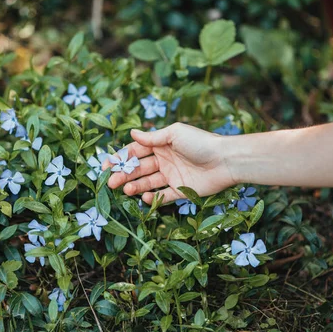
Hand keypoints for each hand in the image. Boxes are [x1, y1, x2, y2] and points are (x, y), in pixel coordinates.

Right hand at [104, 123, 236, 203]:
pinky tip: (145, 197)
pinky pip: (164, 196)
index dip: (121, 158)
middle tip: (111, 182)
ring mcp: (172, 176)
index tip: (107, 165)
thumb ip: (152, 137)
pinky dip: (154, 198)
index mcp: (161, 145)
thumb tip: (132, 133)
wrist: (225, 160)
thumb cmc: (200, 142)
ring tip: (125, 189)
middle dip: (123, 174)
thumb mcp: (174, 134)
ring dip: (135, 186)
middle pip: (139, 168)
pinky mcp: (182, 190)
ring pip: (148, 183)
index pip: (136, 151)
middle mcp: (165, 160)